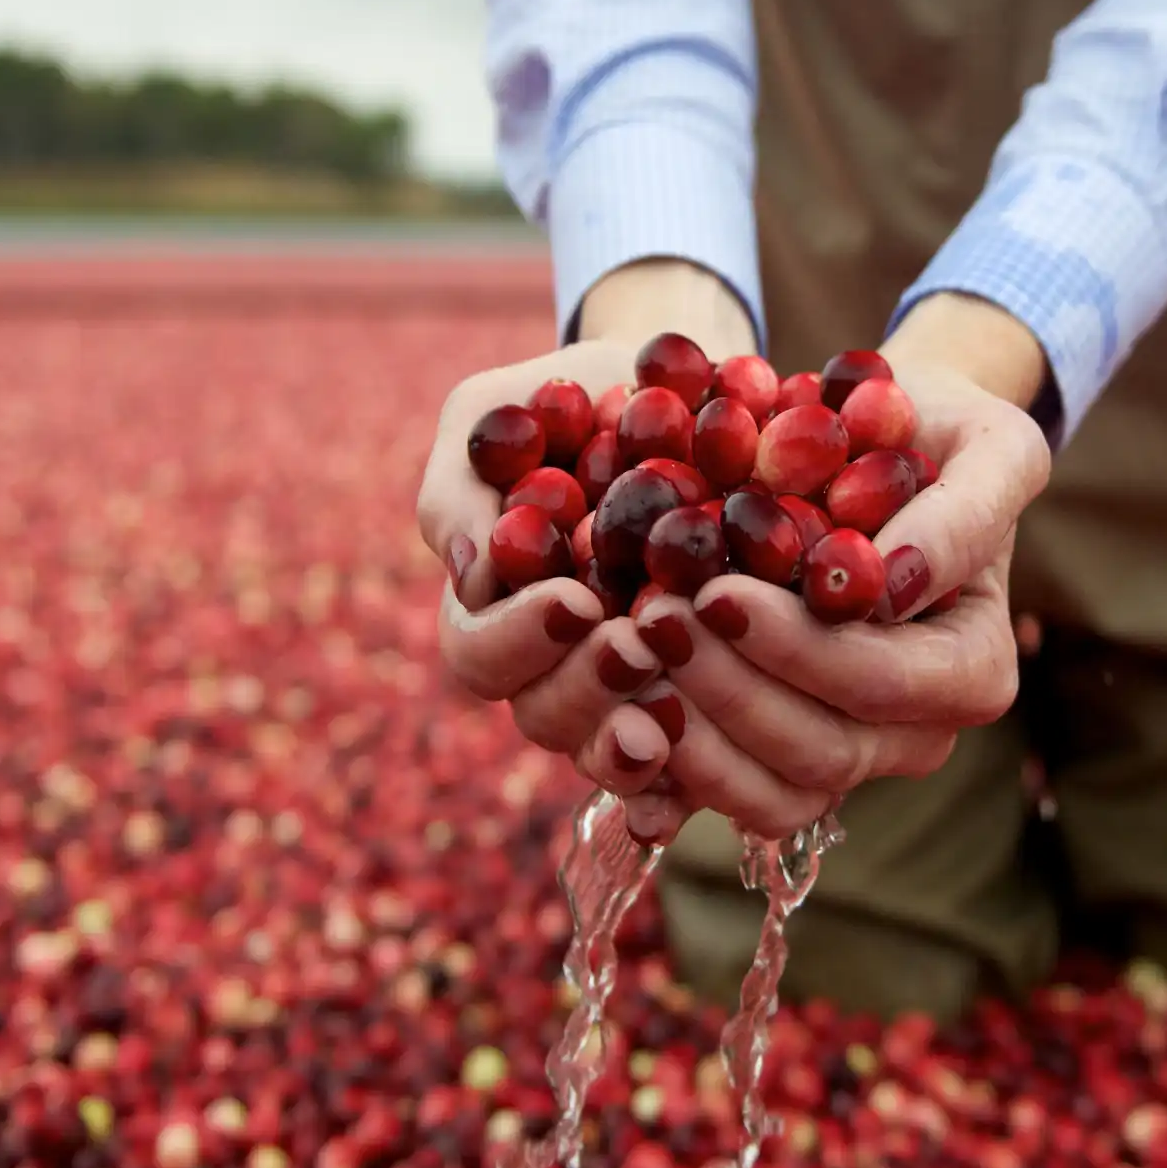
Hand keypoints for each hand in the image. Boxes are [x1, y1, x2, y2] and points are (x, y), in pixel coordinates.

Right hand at [413, 258, 756, 837]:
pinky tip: (703, 766)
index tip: (574, 599)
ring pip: (613, 750)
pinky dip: (687, 777)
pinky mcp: (701, 699)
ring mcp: (629, 691)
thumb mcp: (498, 415)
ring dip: (638, 733)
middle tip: (638, 644)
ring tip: (678, 693)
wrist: (684, 389)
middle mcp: (559, 666)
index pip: (480, 654)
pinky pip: (688, 769)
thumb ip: (463, 484)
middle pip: (546, 717)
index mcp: (500, 608)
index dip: (520, 639)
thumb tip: (473, 571)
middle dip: (586, 689)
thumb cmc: (570, 402)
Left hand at [646, 295, 1053, 834]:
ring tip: (627, 648)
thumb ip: (968, 510)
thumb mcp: (988, 445)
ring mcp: (844, 756)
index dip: (799, 649)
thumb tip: (894, 580)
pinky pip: (722, 793)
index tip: (718, 590)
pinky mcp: (775, 759)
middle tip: (652, 617)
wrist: (879, 452)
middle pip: (822, 753)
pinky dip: (665, 759)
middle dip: (729, 691)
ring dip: (689, 729)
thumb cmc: (941, 440)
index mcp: (972, 670)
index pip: (885, 684)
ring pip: (769, 790)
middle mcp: (914, 734)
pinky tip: (616, 697)